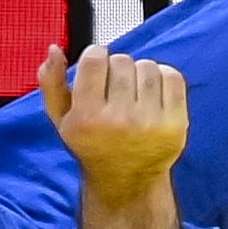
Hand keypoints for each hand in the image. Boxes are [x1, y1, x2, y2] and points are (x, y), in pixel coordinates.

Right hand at [38, 42, 190, 228]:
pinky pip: (172, 77)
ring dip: (139, 72)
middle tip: (114, 87)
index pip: (95, 59)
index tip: (96, 66)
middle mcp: (120, 120)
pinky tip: (152, 91)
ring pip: (147, 66)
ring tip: (133, 90)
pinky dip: (163, 76)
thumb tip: (54, 49)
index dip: (95, 56)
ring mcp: (151, 122)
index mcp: (88, 117)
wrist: (128, 180)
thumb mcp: (61, 118)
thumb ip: (51, 82)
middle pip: (121, 61)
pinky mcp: (176, 123)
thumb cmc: (92, 144)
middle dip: (116, 68)